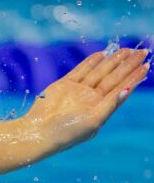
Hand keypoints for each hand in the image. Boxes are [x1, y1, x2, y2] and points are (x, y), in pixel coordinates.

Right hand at [23, 47, 148, 152]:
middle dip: (127, 65)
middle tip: (142, 52)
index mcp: (100, 108)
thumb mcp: (94, 121)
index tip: (145, 66)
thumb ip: (110, 105)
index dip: (133, 77)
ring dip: (113, 61)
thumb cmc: (67, 132)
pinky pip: (80, 70)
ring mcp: (78, 90)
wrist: (38, 132)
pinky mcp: (64, 85)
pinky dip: (90, 62)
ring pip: (99, 72)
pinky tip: (102, 54)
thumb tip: (127, 90)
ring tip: (126, 50)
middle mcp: (91, 98)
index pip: (121, 89)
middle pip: (113, 78)